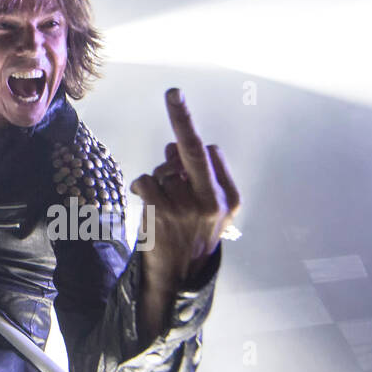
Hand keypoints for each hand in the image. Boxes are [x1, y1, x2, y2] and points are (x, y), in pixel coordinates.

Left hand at [129, 88, 241, 287]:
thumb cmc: (190, 237)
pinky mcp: (163, 214)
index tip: (178, 104)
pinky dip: (141, 187)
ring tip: (163, 207)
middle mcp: (212, 201)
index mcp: (229, 197)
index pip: (210, 152)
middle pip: (194, 150)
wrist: (177, 279)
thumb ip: (197, 177)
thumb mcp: (208, 211)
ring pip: (162, 169)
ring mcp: (187, 208)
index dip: (190, 146)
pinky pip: (146, 180)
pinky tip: (148, 206)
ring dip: (157, 180)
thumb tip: (173, 146)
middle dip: (183, 118)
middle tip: (173, 92)